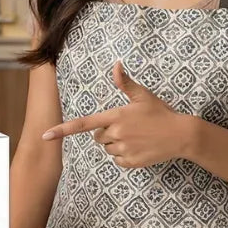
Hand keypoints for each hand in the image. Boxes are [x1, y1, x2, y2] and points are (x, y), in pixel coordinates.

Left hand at [41, 61, 192, 167]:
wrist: (181, 135)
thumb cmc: (161, 113)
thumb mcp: (143, 96)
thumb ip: (126, 83)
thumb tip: (116, 65)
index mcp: (116, 116)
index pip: (83, 124)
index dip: (62, 130)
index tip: (45, 136)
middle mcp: (116, 133)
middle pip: (98, 137)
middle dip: (107, 133)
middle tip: (128, 127)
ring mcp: (123, 149)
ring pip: (107, 149)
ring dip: (116, 144)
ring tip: (136, 137)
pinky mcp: (131, 162)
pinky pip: (117, 160)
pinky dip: (124, 156)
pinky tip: (139, 148)